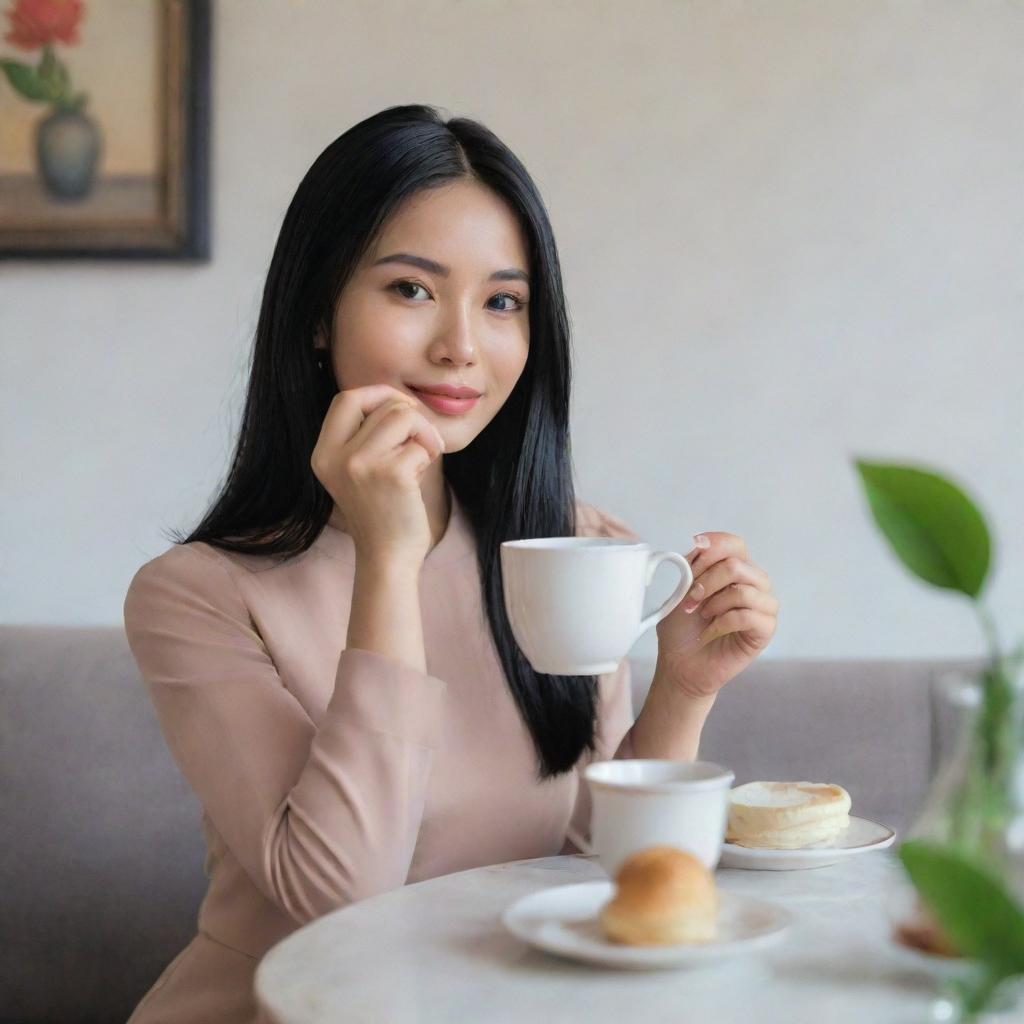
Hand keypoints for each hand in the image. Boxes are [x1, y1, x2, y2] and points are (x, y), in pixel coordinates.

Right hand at [310, 384, 444, 566]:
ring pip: (404, 416)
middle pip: (384, 404)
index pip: (348, 397)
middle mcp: (336, 456)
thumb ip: (365, 435)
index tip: (403, 411)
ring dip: (423, 435)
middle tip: (421, 443)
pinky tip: (420, 480)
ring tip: (420, 461)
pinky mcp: (391, 474)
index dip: (380, 395)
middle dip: (411, 418)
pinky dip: (429, 456)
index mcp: (323, 453)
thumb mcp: (357, 470)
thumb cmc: (381, 511)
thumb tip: (396, 398)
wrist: (387, 557)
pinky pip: (421, 444)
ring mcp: (360, 464)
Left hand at [655, 532, 777, 699]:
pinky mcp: (765, 630)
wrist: (680, 663)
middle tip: (691, 600)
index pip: (734, 544)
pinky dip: (723, 623)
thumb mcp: (682, 589)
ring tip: (702, 616)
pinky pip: (749, 616)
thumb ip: (693, 564)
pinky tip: (710, 631)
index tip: (692, 562)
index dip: (713, 548)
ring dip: (715, 603)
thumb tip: (701, 543)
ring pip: (745, 590)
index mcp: (734, 569)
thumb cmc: (682, 627)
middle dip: (707, 581)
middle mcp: (753, 584)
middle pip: (737, 564)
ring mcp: (763, 606)